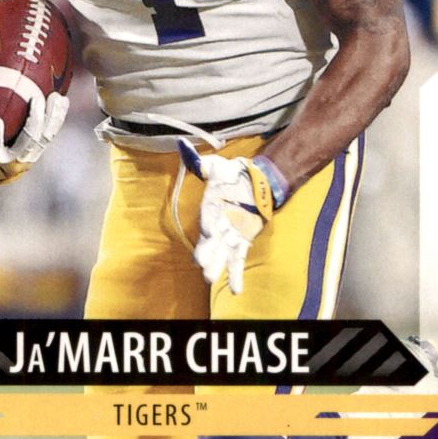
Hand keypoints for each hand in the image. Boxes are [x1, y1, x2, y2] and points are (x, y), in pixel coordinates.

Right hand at [0, 91, 69, 185]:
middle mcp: (13, 162)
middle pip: (27, 142)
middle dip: (33, 121)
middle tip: (36, 99)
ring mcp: (29, 157)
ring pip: (44, 137)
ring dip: (52, 117)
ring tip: (57, 97)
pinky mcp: (38, 151)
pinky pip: (50, 134)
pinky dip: (57, 117)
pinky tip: (62, 99)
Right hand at [178, 138, 277, 293]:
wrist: (252, 184)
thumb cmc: (232, 175)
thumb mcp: (219, 166)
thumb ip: (205, 163)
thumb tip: (185, 148)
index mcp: (210, 207)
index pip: (207, 218)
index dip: (208, 225)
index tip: (209, 232)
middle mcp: (217, 225)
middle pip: (209, 242)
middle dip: (206, 253)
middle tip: (201, 266)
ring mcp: (229, 236)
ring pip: (221, 254)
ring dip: (216, 266)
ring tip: (210, 278)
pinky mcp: (242, 242)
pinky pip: (238, 260)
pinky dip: (235, 276)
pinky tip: (235, 290)